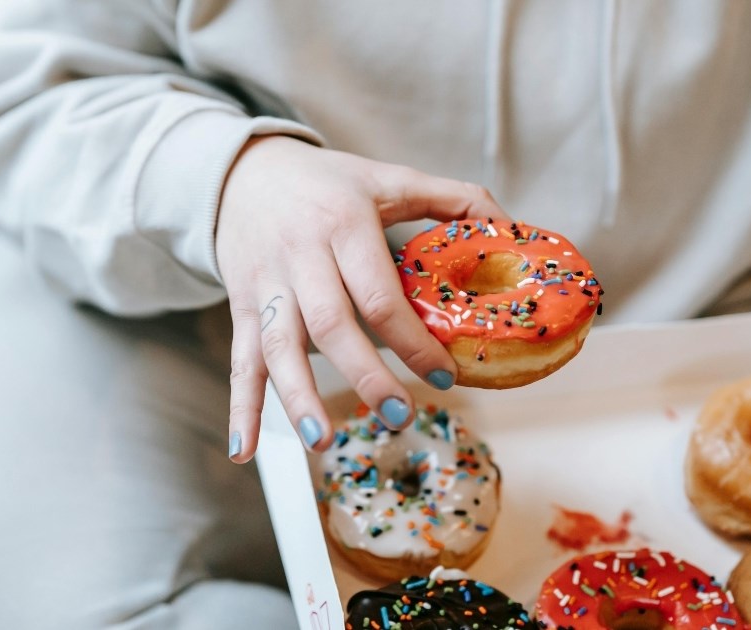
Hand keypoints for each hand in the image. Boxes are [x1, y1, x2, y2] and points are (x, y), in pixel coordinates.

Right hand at [217, 136, 508, 461]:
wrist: (244, 173)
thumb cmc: (327, 183)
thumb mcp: (388, 179)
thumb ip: (451, 198)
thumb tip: (511, 227)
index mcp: (344, 226)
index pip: (379, 292)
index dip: (413, 338)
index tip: (445, 375)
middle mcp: (300, 257)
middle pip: (330, 324)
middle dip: (365, 374)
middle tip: (401, 414)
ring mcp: (266, 286)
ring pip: (278, 347)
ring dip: (298, 397)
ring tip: (322, 440)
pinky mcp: (241, 307)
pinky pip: (240, 361)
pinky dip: (242, 408)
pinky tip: (247, 450)